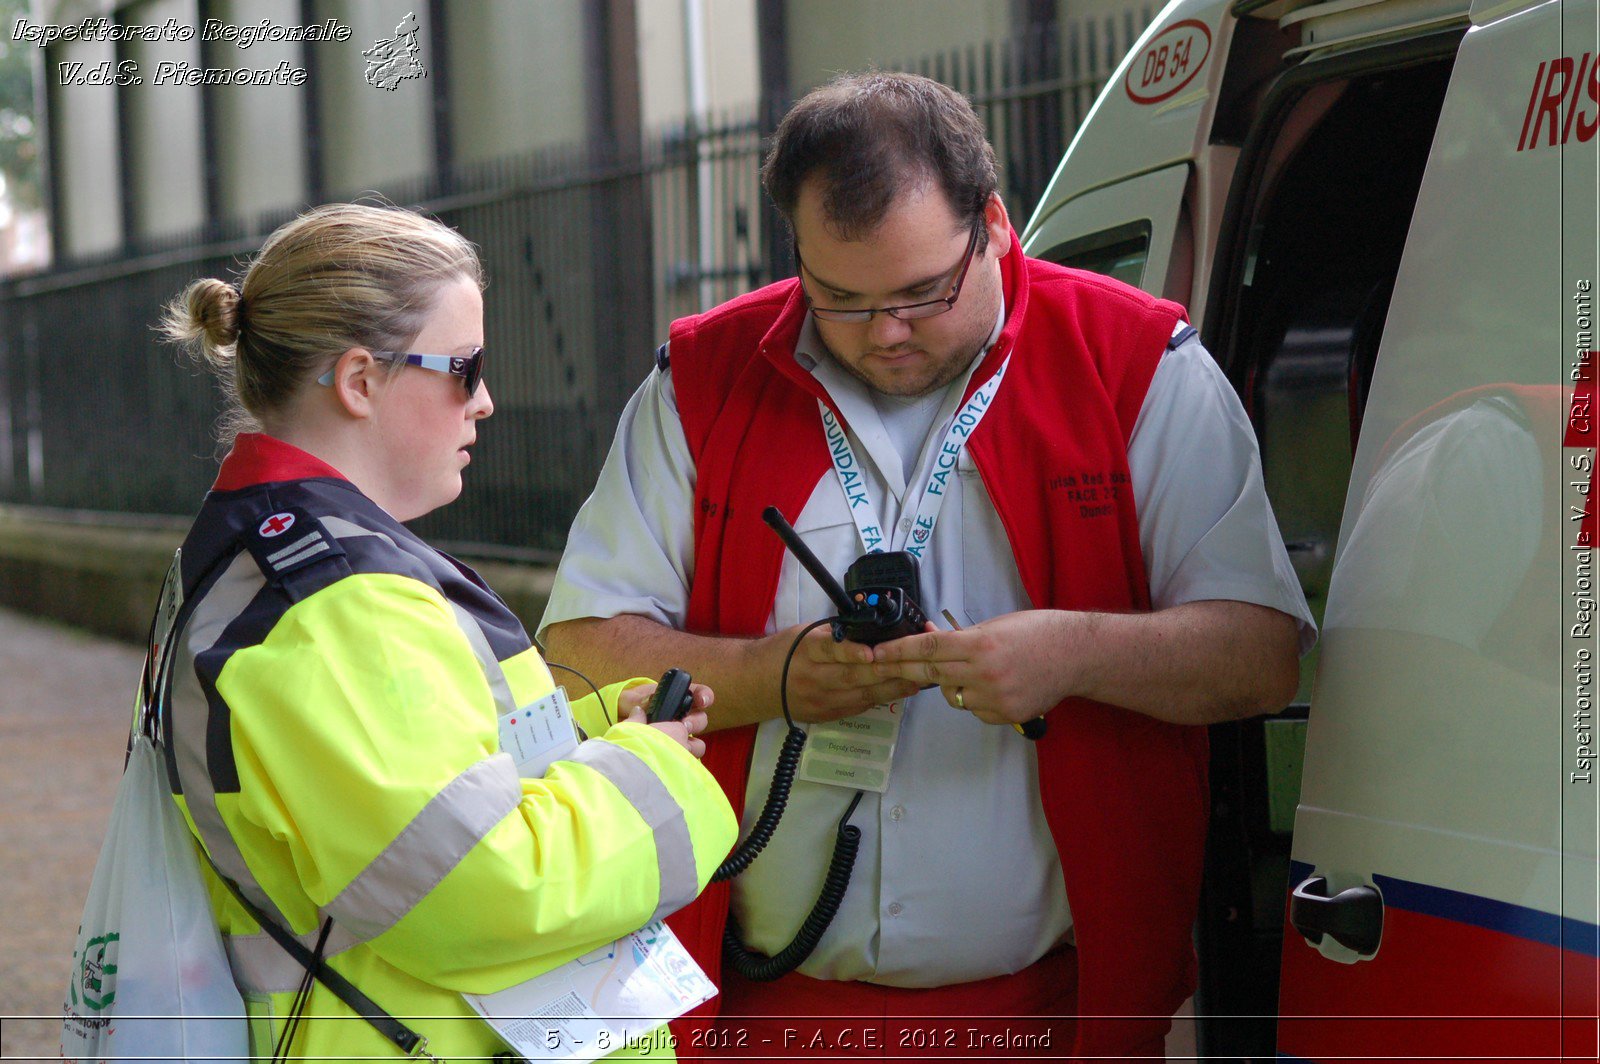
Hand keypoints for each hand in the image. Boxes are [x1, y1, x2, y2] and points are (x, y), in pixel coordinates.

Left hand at [619, 681, 711, 757]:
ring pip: (697, 743)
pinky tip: (670, 759)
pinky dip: (682, 761)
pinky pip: (687, 761)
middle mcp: (680, 720)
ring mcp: (678, 741)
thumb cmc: (624, 711)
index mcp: (674, 701)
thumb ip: (632, 700)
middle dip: (695, 722)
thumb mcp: (626, 700)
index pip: (699, 695)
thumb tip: (638, 708)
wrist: (618, 736)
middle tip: (684, 726)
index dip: (704, 697)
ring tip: (676, 745)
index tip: (701, 702)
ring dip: (691, 744)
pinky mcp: (674, 758)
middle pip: (701, 720)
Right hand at [754, 623, 922, 723]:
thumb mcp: (805, 633)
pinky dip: (881, 697)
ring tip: (917, 679)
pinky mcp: (827, 715)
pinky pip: (859, 705)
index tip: (871, 653)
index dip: (851, 652)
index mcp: (806, 650)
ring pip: (862, 694)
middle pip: (853, 675)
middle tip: (914, 663)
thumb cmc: (784, 651)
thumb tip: (870, 629)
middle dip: (887, 670)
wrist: (757, 684)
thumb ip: (835, 634)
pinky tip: (900, 690)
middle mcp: (814, 677)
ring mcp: (821, 700)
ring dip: (892, 687)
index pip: (829, 650)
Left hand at [870, 612, 1074, 726]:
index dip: (898, 650)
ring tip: (969, 669)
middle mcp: (984, 673)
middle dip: (904, 668)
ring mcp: (995, 698)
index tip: (877, 652)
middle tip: (883, 665)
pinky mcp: (1004, 716)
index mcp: (980, 645)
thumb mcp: (995, 625)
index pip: (928, 648)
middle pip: (931, 672)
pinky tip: (992, 685)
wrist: (1076, 656)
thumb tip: (927, 636)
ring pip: (951, 695)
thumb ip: (960, 635)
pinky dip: (973, 698)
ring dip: (948, 683)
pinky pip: (974, 709)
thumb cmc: (1038, 633)